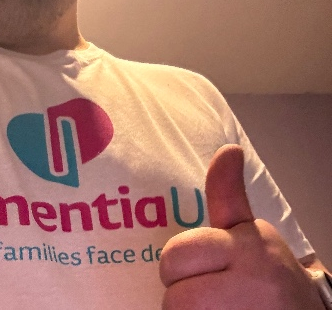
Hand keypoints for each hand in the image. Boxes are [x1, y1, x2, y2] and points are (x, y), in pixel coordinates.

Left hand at [159, 144, 323, 308]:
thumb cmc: (271, 280)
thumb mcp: (252, 234)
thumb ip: (228, 196)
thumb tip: (228, 150)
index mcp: (249, 245)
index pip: (178, 252)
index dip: (185, 263)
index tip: (208, 269)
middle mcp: (251, 279)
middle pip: (171, 278)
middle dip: (182, 288)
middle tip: (212, 293)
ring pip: (174, 306)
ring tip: (219, 308)